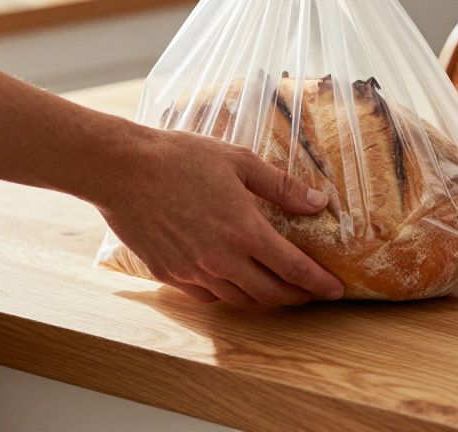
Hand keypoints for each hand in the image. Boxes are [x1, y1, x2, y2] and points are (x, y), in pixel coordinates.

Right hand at [96, 128, 344, 305]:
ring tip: (278, 290)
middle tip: (312, 294)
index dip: (318, 283)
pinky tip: (234, 284)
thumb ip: (282, 187)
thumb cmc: (181, 158)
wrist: (121, 170)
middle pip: (270, 293)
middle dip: (297, 297)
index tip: (335, 290)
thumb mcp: (240, 161)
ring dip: (263, 299)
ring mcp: (193, 271)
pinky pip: (206, 296)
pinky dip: (228, 295)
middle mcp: (221, 259)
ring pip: (238, 299)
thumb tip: (319, 203)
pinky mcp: (168, 274)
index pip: (293, 269)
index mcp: (244, 231)